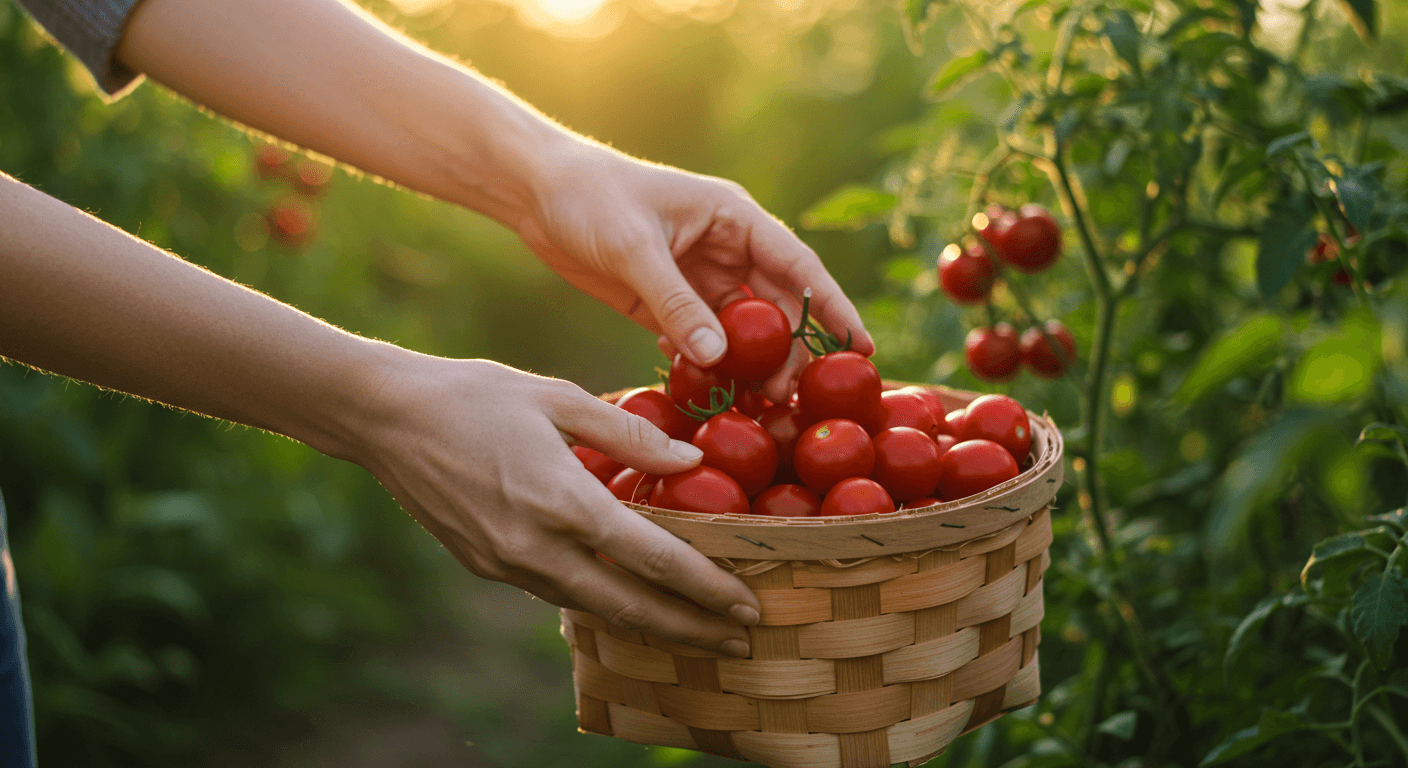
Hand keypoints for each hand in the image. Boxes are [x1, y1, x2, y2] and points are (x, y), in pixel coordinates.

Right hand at [350, 350, 759, 654]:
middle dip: (691, 627)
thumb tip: (691, 463)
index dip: (707, 587)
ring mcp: (508, 564)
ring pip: (594, 609)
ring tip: (696, 629)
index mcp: (564, 501)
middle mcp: (537, 547)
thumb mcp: (558, 397)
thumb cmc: (474, 395)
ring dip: (649, 624)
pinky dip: (602, 605)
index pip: (654, 560)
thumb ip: (629, 435)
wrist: (383, 418)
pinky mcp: (486, 567)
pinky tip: (629, 601)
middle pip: (631, 606)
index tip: (745, 602)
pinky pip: (558, 594)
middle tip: (740, 637)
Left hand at [515, 141, 874, 403]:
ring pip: (742, 333)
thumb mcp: (633, 247)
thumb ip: (676, 301)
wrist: (536, 193)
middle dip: (791, 354)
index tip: (860, 346)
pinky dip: (710, 369)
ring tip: (759, 410)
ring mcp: (700, 281)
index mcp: (734, 219)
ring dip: (752, 369)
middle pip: (777, 308)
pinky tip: (711, 395)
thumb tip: (720, 356)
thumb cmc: (590, 198)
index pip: (798, 266)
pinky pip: (703, 343)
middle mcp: (727, 251)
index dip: (832, 307)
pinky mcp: (669, 305)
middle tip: (793, 399)